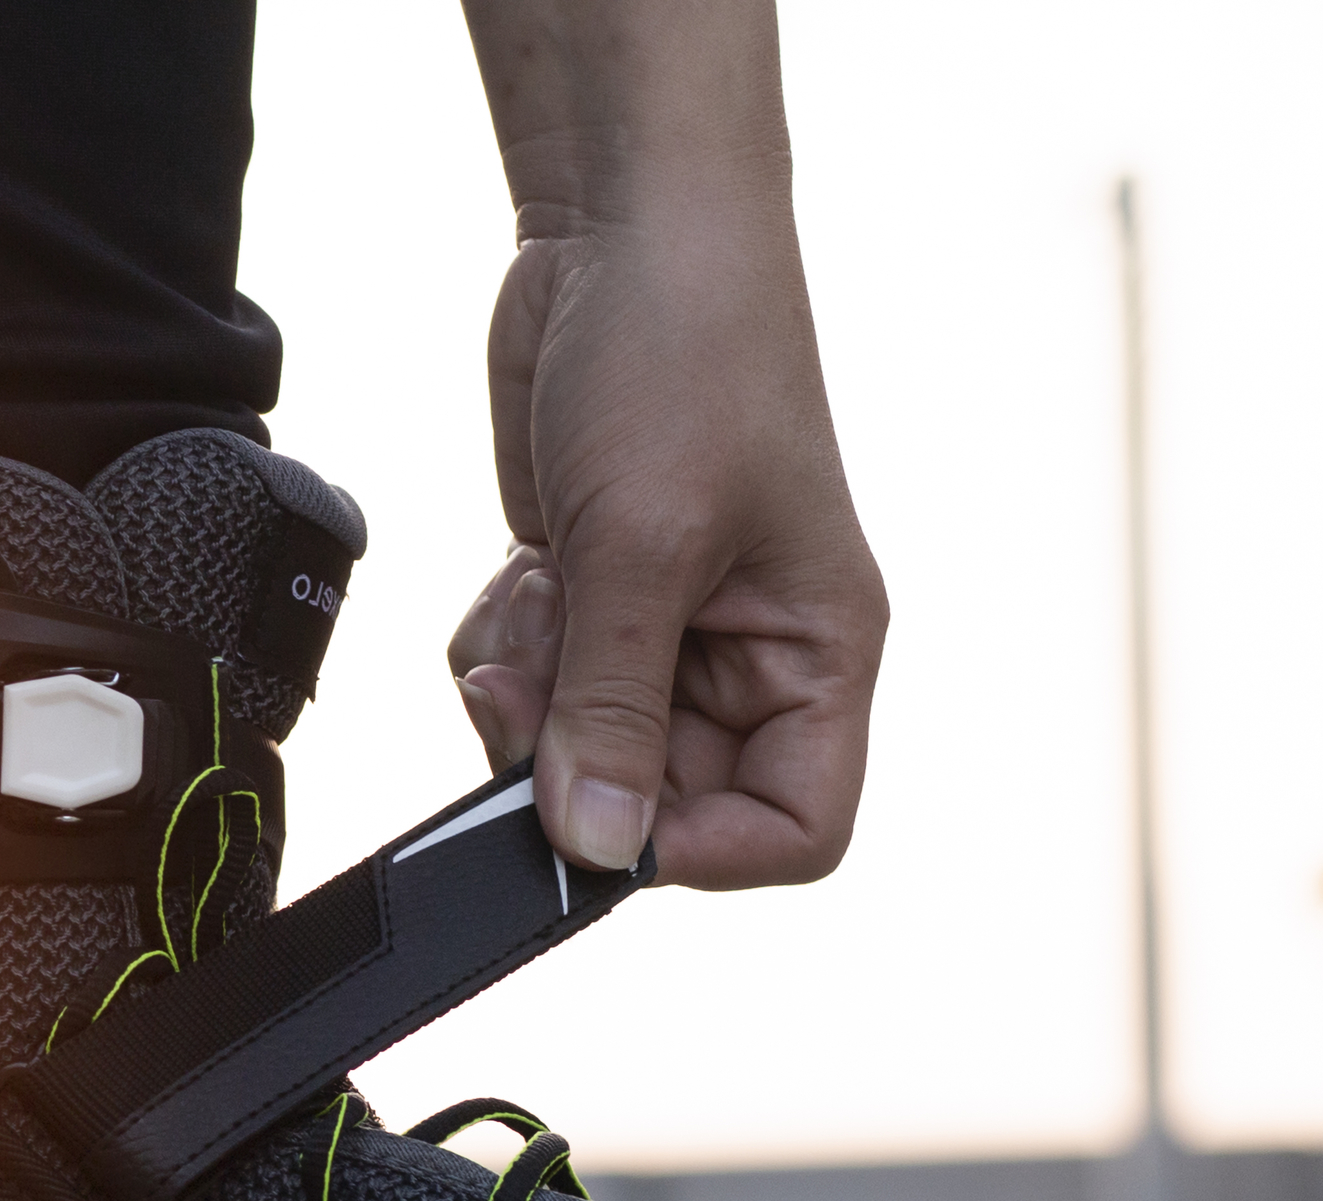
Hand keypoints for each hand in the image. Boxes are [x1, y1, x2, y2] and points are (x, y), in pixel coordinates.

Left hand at [442, 204, 884, 890]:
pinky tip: (518, 567)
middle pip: (663, 797)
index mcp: (819, 653)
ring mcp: (666, 629)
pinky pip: (532, 685)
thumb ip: (614, 708)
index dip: (704, 853)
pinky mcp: (593, 595)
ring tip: (534, 596)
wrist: (625, 225)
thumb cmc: (684, 356)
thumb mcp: (643, 544)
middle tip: (525, 683)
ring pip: (578, 746)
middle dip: (577, 753)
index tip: (608, 820)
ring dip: (530, 693)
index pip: (795, 828)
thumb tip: (598, 848)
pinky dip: (504, 646)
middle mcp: (751, 658)